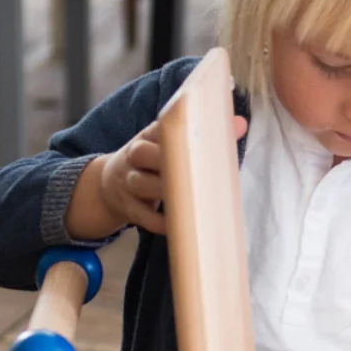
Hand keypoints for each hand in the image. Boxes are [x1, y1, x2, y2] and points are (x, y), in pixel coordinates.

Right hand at [96, 114, 248, 236]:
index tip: (208, 132)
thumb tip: (241, 124)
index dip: (183, 129)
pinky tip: (183, 226)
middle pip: (142, 153)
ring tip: (193, 198)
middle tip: (198, 170)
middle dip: (167, 160)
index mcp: (148, 136)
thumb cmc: (152, 163)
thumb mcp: (169, 144)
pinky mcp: (130, 210)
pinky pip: (145, 218)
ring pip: (142, 185)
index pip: (160, 126)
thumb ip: (203, 134)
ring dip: (166, 192)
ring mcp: (128, 183)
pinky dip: (163, 224)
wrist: (110, 186)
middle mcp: (134, 156)